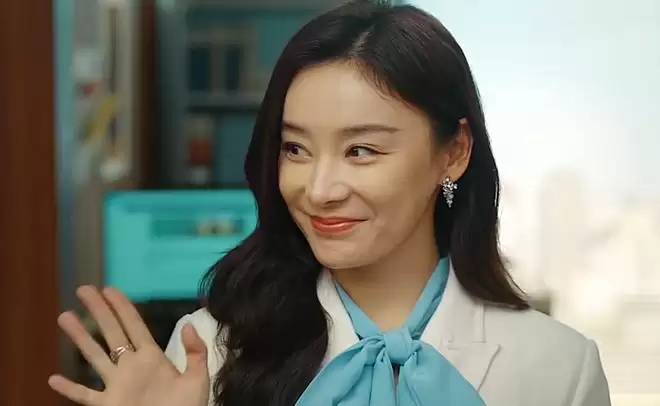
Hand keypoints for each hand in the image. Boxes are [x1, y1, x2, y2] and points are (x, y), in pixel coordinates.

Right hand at [48, 286, 209, 405]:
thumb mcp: (197, 379)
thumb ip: (195, 353)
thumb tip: (187, 325)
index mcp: (152, 358)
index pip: (134, 326)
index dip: (122, 307)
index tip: (109, 289)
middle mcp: (130, 367)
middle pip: (111, 333)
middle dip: (98, 311)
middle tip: (83, 289)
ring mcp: (117, 386)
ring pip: (94, 357)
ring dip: (79, 338)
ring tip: (64, 317)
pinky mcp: (108, 405)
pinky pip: (85, 396)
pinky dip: (70, 389)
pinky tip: (53, 379)